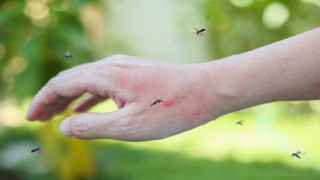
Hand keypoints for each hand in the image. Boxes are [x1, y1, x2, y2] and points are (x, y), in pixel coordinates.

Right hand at [26, 55, 220, 140]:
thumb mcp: (129, 126)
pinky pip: (103, 85)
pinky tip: (84, 108)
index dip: (42, 101)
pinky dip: (88, 98)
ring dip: (68, 98)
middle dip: (51, 99)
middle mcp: (112, 66)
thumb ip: (92, 127)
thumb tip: (63, 126)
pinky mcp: (135, 74)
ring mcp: (124, 68)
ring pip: (87, 82)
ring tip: (56, 115)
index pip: (61, 84)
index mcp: (106, 76)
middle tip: (37, 118)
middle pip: (71, 80)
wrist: (206, 90)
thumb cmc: (172, 109)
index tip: (31, 117)